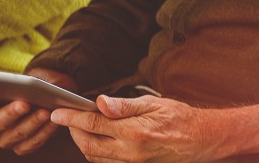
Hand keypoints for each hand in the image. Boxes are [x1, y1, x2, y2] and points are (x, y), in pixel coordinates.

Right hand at [0, 67, 73, 153]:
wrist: (39, 102)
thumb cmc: (19, 91)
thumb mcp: (9, 82)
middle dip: (10, 113)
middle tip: (24, 103)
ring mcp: (5, 140)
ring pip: (17, 134)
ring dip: (32, 122)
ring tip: (45, 111)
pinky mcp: (22, 148)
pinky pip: (33, 142)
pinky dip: (45, 131)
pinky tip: (54, 120)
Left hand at [50, 94, 225, 162]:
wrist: (201, 139)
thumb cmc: (180, 117)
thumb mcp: (154, 103)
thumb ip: (125, 105)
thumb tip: (99, 103)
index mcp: (134, 132)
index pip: (93, 124)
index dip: (71, 118)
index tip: (57, 112)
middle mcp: (130, 151)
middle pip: (87, 144)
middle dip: (72, 132)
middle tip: (67, 119)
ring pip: (93, 156)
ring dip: (81, 143)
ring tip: (79, 128)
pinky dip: (94, 152)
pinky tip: (96, 141)